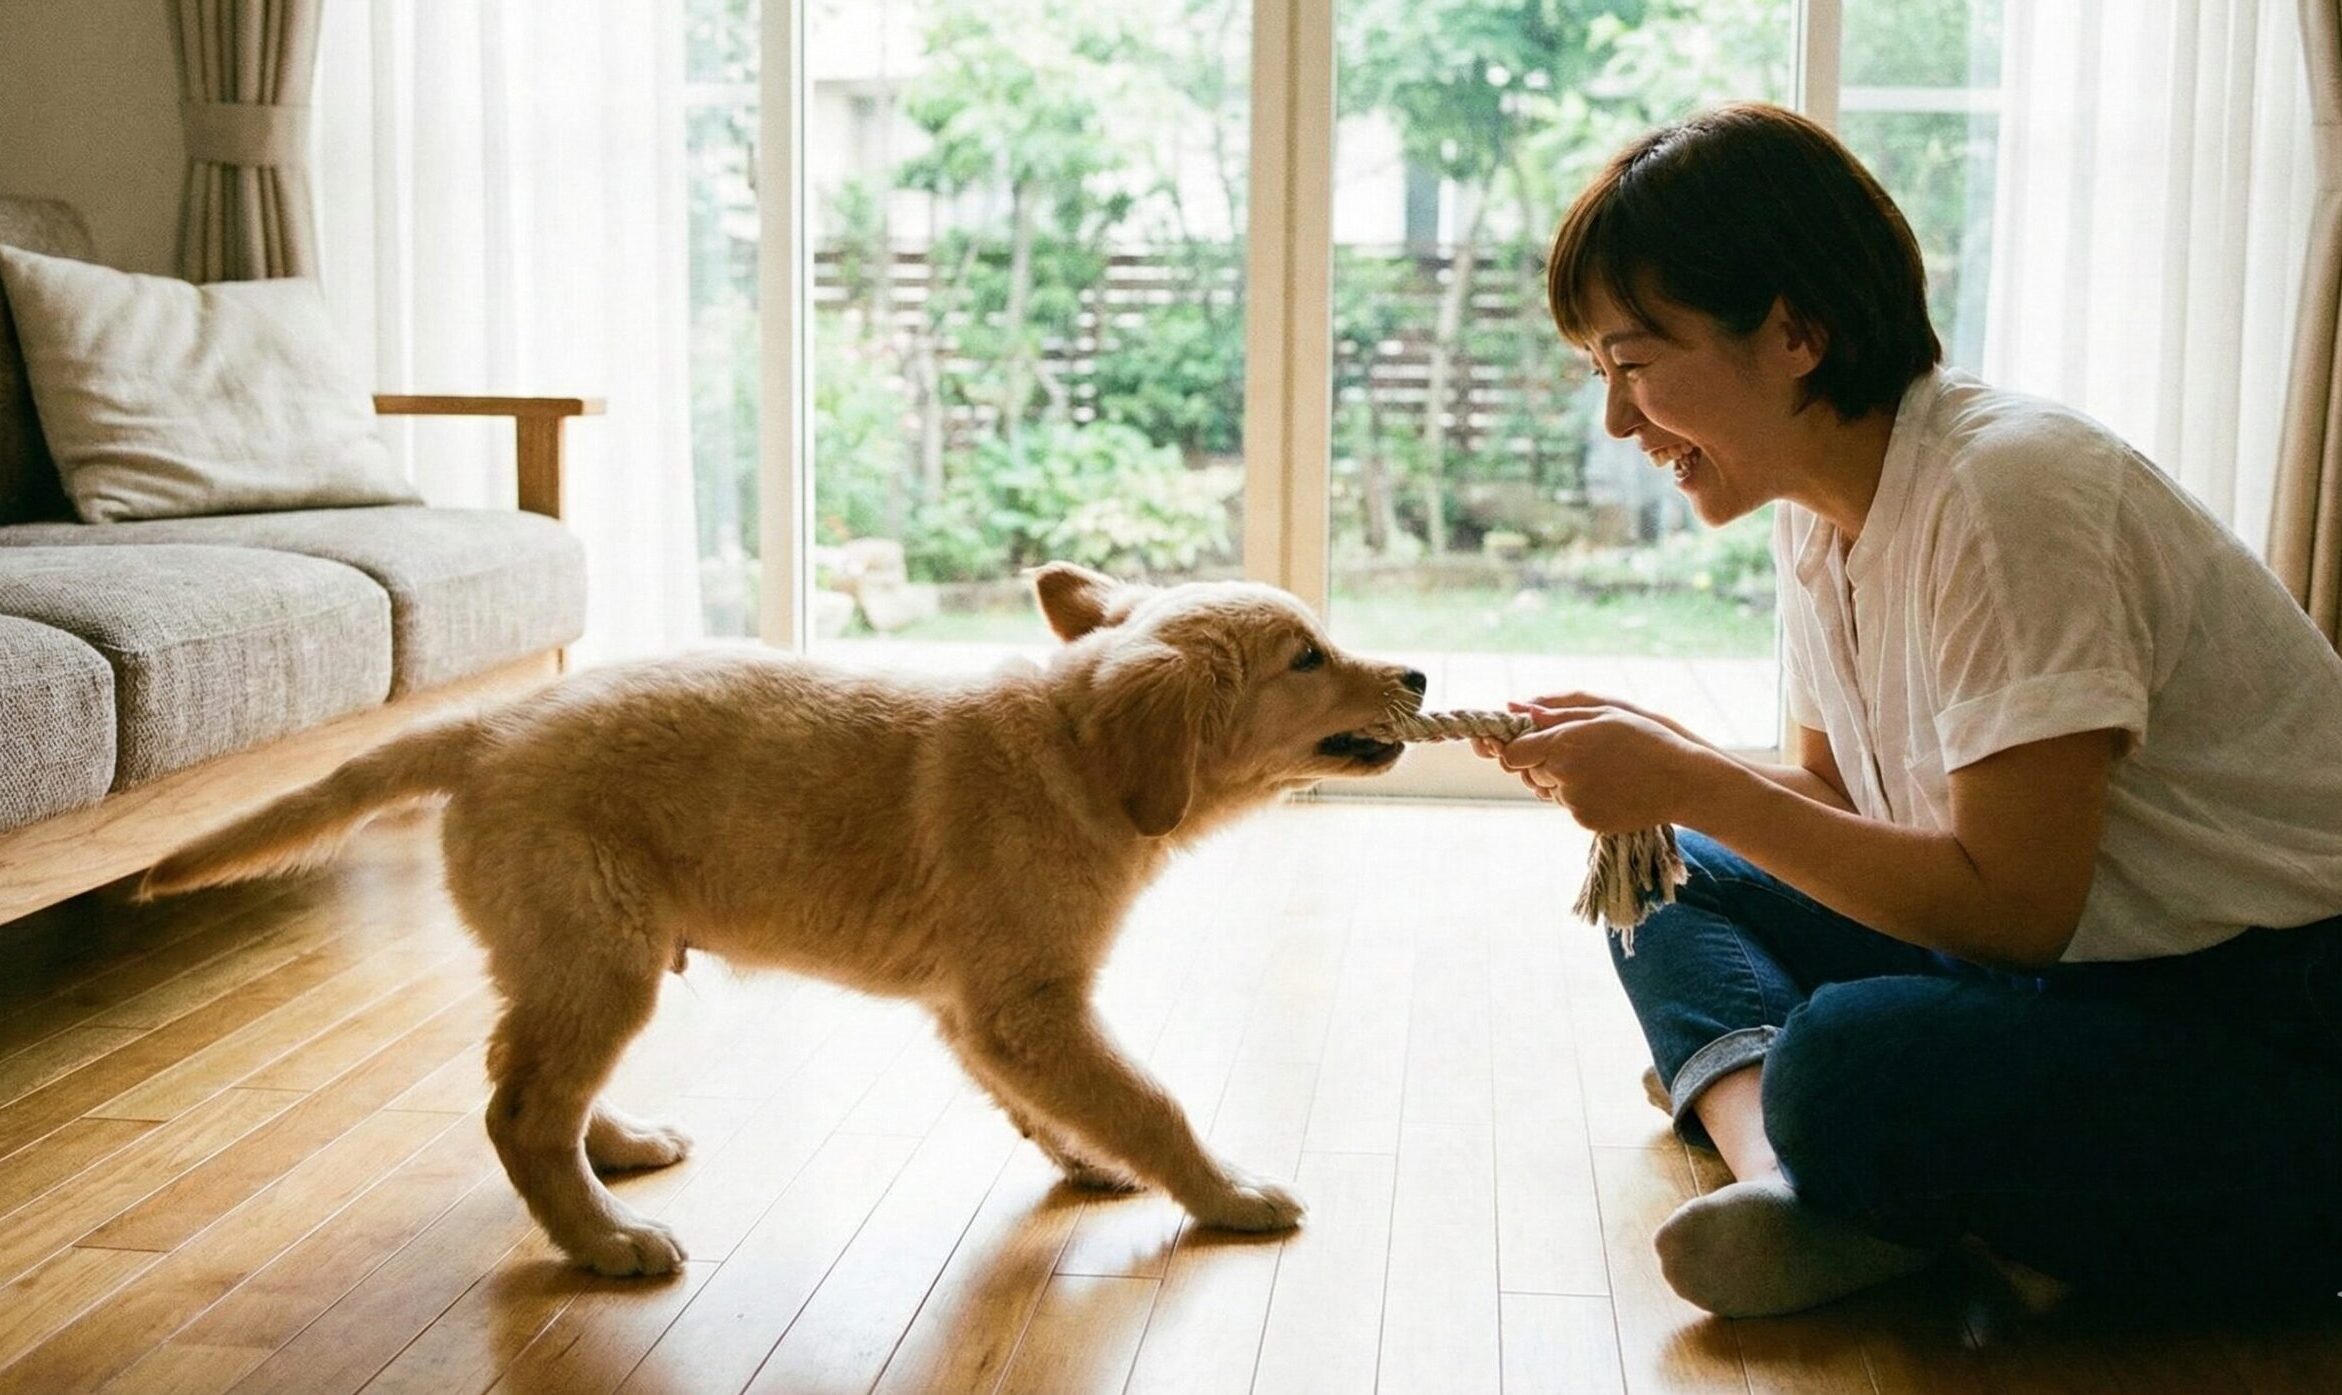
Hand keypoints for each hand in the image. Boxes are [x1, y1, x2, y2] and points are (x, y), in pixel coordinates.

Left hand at [1491, 703, 1711, 831]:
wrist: (1681, 781)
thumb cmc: (1645, 738)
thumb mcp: (1604, 713)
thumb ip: (1558, 712)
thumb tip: (1521, 710)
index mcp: (1563, 743)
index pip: (1513, 754)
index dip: (1521, 748)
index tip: (1537, 744)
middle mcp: (1562, 775)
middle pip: (1531, 772)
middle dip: (1547, 763)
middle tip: (1584, 754)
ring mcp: (1574, 802)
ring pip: (1552, 790)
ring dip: (1566, 781)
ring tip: (1604, 769)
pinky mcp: (1586, 820)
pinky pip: (1572, 807)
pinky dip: (1584, 798)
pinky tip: (1612, 787)